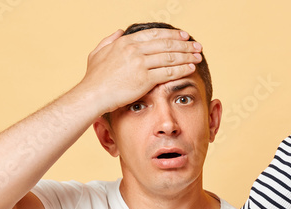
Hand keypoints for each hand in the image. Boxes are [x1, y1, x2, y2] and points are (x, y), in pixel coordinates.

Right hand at [77, 28, 203, 116]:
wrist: (92, 95)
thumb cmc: (94, 78)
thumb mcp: (98, 53)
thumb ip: (109, 40)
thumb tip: (119, 31)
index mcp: (125, 42)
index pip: (154, 34)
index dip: (171, 34)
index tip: (183, 36)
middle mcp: (134, 50)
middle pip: (166, 43)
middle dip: (184, 44)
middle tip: (197, 45)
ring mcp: (140, 63)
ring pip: (170, 57)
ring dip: (187, 56)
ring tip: (198, 56)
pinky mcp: (144, 79)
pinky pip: (168, 72)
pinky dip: (182, 69)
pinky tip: (191, 68)